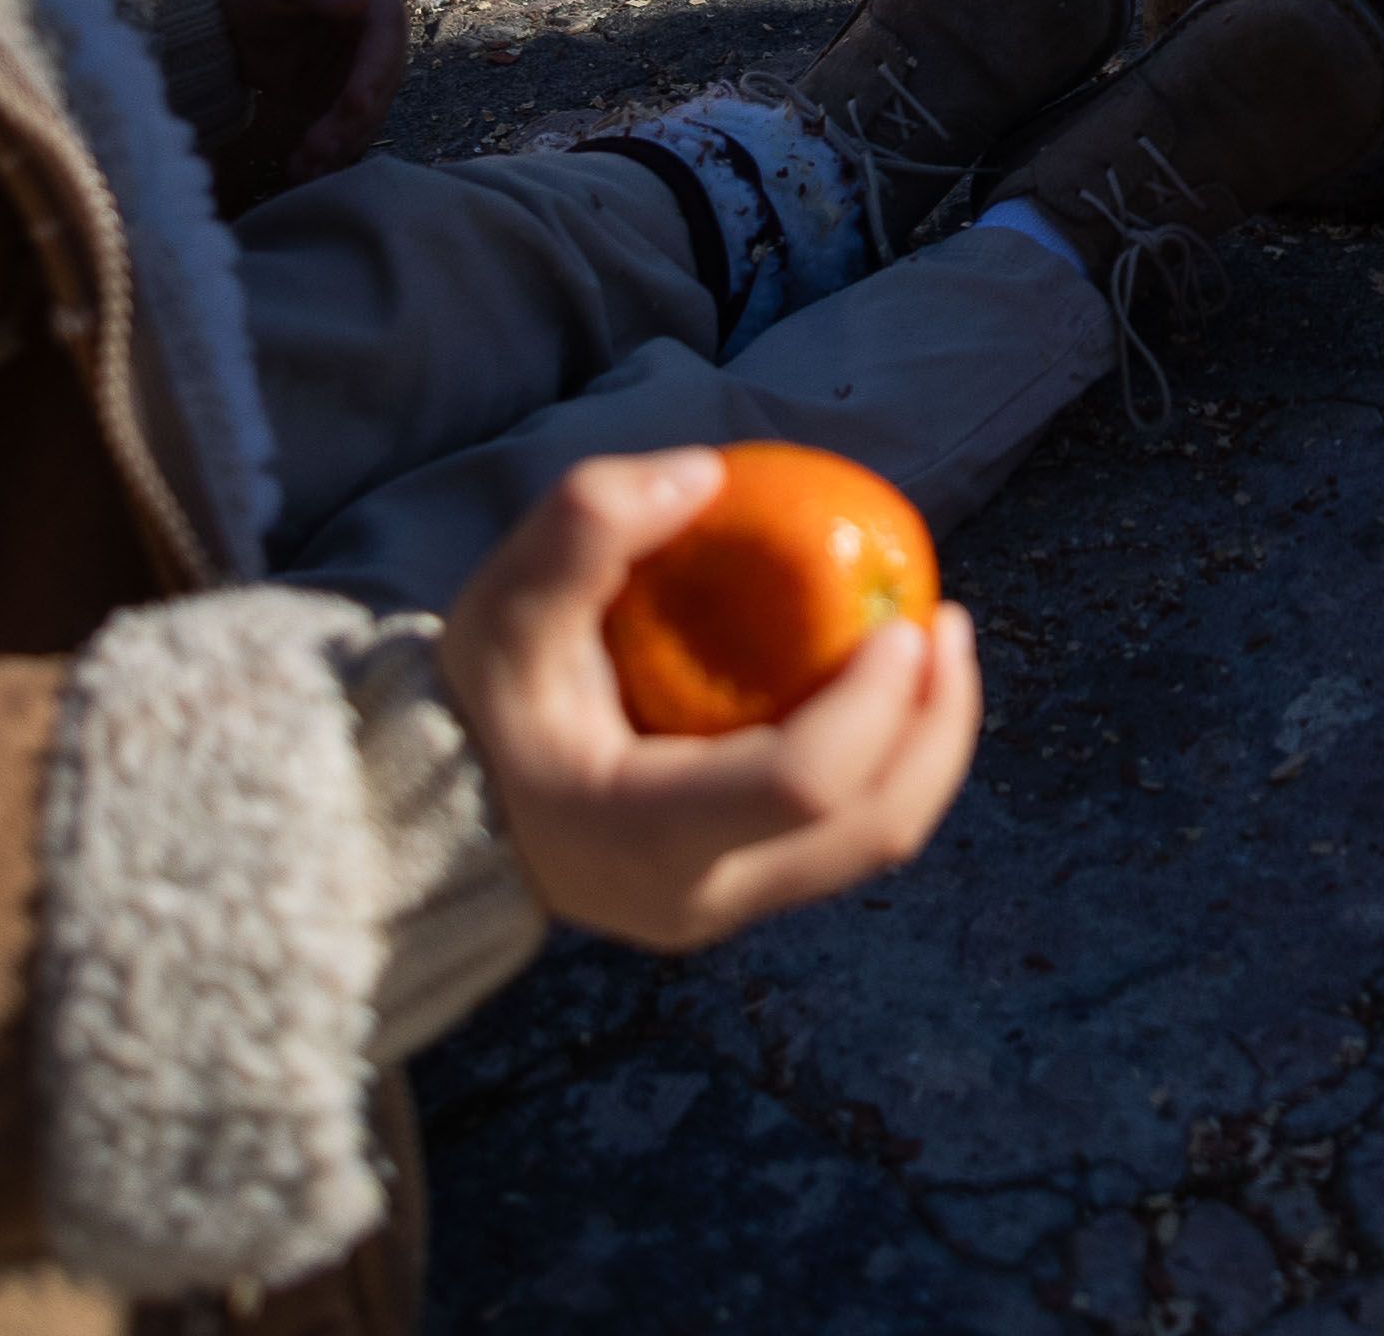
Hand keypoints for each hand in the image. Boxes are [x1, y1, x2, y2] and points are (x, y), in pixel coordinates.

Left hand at [210, 0, 408, 182]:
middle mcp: (376, 29)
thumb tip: (360, 2)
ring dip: (341, 142)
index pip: (388, 31)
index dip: (376, 70)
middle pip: (381, 80)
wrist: (215, 2)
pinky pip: (342, 128)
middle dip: (355, 118)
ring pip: (366, 111)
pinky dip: (325, 152)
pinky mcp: (335, 95)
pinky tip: (299, 169)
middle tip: (321, 147)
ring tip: (305, 165)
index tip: (356, 104)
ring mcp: (358, 66)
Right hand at [440, 452, 983, 951]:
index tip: (902, 620)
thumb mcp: (505, 605)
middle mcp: (699, 896)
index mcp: (642, 837)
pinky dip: (889, 761)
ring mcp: (727, 909)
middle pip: (870, 829)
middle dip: (935, 724)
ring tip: (935, 647)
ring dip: (928, 745)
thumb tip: (705, 475)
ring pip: (873, 844)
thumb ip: (587, 527)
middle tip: (945, 624)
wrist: (438, 809)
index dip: (873, 703)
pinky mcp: (742, 893)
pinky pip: (847, 837)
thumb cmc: (479, 703)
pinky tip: (884, 685)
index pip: (800, 785)